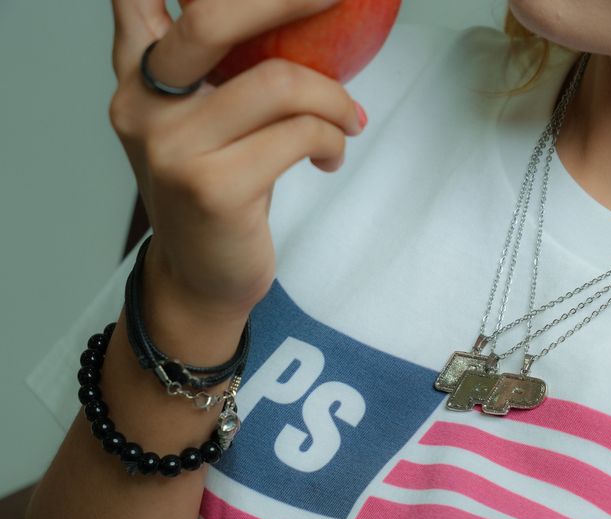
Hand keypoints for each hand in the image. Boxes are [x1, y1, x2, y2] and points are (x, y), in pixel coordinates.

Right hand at [107, 0, 364, 321]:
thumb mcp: (202, 117)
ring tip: (348, 120)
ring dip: (333, 98)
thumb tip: (288, 10)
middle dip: (289, 0)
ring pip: (278, 83)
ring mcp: (173, 147)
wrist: (200, 276)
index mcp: (138, 73)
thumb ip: (212, 62)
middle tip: (336, 0)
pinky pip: (299, 136)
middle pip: (213, 17)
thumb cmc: (216, 187)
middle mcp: (142, 102)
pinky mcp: (213, 188)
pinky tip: (330, 158)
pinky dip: (331, 140)